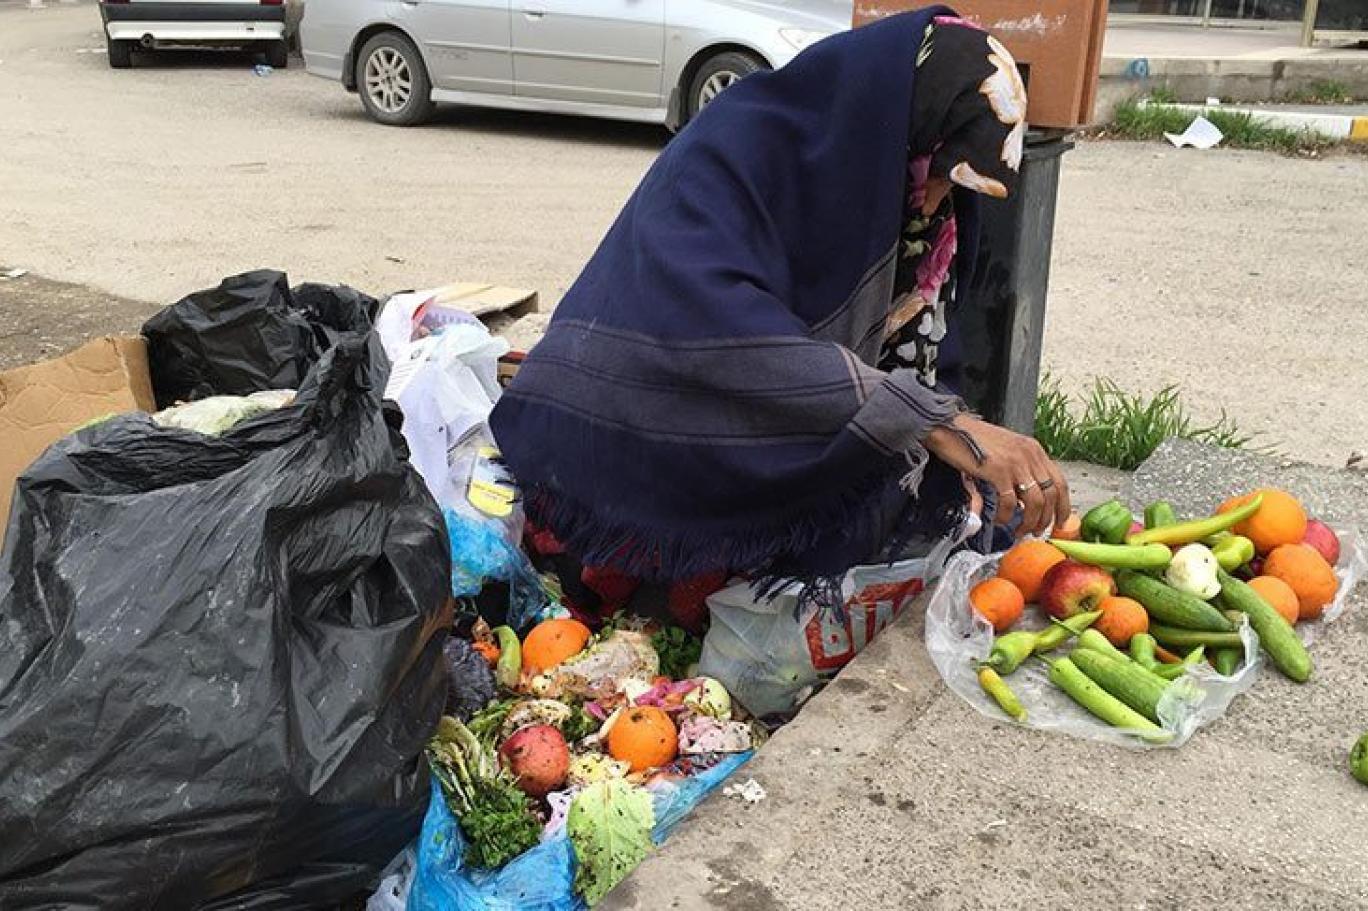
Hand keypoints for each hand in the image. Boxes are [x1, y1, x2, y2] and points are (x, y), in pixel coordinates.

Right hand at [925, 414, 1070, 536]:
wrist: (949, 428)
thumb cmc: (973, 440)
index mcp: (1033, 449)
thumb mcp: (1005, 450)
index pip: (1059, 481)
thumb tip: (1024, 499)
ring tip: (1019, 529)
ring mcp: (1015, 462)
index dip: (1063, 505)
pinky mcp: (998, 470)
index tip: (1059, 521)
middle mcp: (1029, 454)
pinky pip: (1010, 501)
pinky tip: (999, 519)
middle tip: (1036, 530)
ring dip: (1029, 521)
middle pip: (1051, 494)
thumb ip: (1019, 470)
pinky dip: (1006, 515)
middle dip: (1046, 518)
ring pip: (1035, 501)